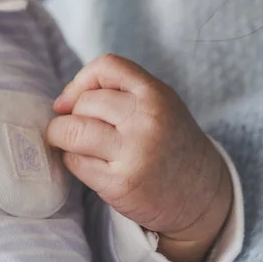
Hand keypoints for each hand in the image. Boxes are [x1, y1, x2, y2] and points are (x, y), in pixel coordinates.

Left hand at [47, 54, 232, 261]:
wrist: (203, 196)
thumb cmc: (170, 145)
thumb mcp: (159, 106)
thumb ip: (119, 93)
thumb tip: (59, 104)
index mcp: (156, 95)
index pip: (106, 66)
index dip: (80, 80)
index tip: (74, 101)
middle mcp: (146, 120)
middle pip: (83, 103)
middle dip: (72, 116)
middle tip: (82, 130)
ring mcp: (134, 153)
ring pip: (71, 131)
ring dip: (62, 138)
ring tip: (73, 145)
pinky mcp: (120, 183)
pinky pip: (75, 162)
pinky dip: (74, 162)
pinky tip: (91, 165)